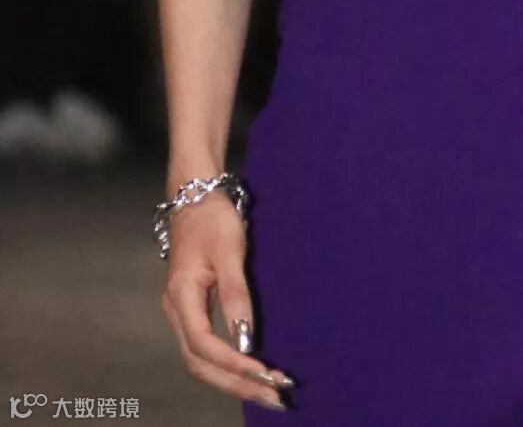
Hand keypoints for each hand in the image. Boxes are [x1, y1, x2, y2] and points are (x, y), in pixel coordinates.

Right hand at [160, 191, 293, 410]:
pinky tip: (252, 372)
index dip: (233, 365)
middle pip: (201, 364)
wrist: (195, 194)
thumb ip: (235, 294)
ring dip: (234, 380)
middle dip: (237, 384)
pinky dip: (229, 365)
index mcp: (180, 298)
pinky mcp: (195, 310)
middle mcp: (177, 312)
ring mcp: (183, 313)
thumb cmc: (211, 217)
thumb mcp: (228, 251)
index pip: (204, 346)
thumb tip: (245, 339)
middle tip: (276, 398)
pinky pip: (208, 348)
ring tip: (269, 392)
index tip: (265, 374)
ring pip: (203, 362)